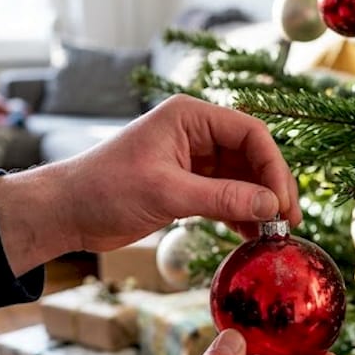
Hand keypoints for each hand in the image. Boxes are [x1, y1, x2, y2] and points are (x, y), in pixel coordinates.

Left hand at [0, 95, 302, 275]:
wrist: (66, 212)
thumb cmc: (105, 189)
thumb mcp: (166, 193)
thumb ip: (221, 197)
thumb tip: (271, 205)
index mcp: (190, 117)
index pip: (250, 133)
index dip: (273, 167)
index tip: (282, 204)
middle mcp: (197, 133)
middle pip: (253, 156)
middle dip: (271, 188)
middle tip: (287, 224)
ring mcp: (194, 160)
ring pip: (243, 178)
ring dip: (259, 204)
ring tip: (273, 235)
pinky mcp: (188, 185)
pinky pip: (227, 196)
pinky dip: (241, 214)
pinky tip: (253, 236)